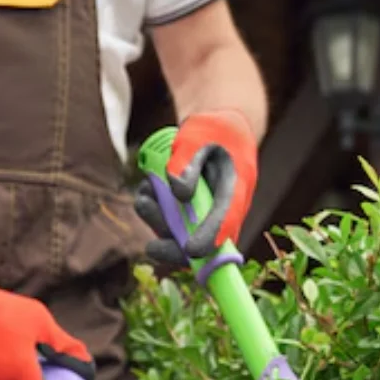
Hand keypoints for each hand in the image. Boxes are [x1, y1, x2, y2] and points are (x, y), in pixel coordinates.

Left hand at [141, 109, 257, 262]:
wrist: (218, 129)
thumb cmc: (213, 131)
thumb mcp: (200, 135)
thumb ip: (189, 160)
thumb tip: (178, 193)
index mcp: (235, 192)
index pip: (226, 221)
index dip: (210, 238)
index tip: (191, 250)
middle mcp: (222, 211)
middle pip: (202, 243)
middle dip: (171, 243)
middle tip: (150, 231)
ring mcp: (205, 215)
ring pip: (180, 235)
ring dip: (156, 221)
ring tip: (144, 196)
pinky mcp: (187, 214)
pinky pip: (168, 223)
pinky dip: (152, 210)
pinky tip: (146, 190)